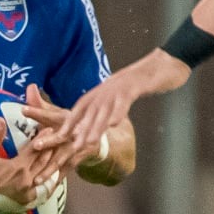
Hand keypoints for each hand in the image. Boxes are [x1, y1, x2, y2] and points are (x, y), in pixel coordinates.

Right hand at [0, 116, 55, 213]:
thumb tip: (0, 119)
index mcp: (18, 167)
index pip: (35, 149)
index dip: (43, 138)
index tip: (50, 128)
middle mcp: (27, 180)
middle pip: (44, 162)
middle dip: (51, 149)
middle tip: (58, 139)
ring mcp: (28, 193)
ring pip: (45, 176)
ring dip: (51, 165)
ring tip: (57, 156)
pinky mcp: (26, 201)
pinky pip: (41, 190)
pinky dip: (46, 182)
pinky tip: (49, 176)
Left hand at [21, 83, 97, 179]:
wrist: (98, 135)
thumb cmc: (71, 124)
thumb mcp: (57, 113)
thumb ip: (41, 104)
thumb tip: (29, 88)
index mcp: (66, 118)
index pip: (49, 114)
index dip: (37, 112)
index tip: (23, 110)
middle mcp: (74, 132)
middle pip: (59, 137)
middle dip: (48, 142)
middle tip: (35, 146)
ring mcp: (78, 147)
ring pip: (63, 157)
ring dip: (51, 167)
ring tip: (38, 178)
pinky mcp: (78, 159)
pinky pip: (65, 171)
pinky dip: (56, 180)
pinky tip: (46, 189)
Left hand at [30, 52, 190, 172]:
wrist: (160, 66)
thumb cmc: (137, 86)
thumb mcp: (117, 98)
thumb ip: (104, 112)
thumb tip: (93, 130)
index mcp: (97, 95)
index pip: (77, 111)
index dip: (64, 126)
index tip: (53, 141)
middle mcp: (103, 92)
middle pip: (86, 113)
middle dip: (74, 130)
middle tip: (67, 147)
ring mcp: (118, 88)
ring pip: (103, 109)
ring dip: (95, 126)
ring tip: (87, 142)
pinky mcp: (134, 86)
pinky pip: (123, 100)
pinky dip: (118, 111)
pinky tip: (115, 123)